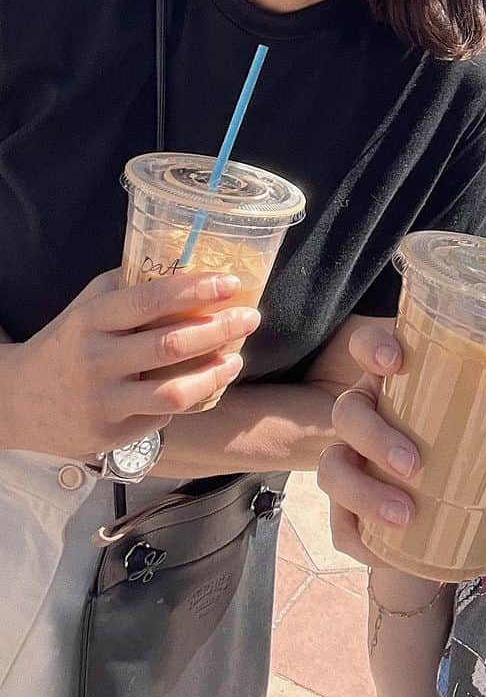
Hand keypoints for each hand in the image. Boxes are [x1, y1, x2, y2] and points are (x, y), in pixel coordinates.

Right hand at [2, 269, 260, 458]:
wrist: (16, 402)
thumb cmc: (67, 342)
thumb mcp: (88, 306)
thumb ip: (130, 284)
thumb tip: (187, 261)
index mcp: (91, 320)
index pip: (151, 300)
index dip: (196, 290)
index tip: (232, 283)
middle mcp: (95, 360)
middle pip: (172, 345)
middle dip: (221, 328)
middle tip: (251, 317)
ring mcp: (102, 402)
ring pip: (174, 391)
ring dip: (215, 373)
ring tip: (237, 359)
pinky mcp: (109, 435)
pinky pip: (164, 416)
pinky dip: (192, 398)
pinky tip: (208, 383)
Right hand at [318, 322, 485, 567]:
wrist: (444, 493)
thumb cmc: (464, 435)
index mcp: (396, 377)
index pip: (365, 346)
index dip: (372, 348)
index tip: (395, 361)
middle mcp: (366, 411)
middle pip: (347, 412)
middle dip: (375, 437)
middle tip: (414, 464)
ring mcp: (351, 458)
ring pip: (332, 467)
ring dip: (363, 492)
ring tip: (405, 514)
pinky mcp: (348, 505)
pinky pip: (337, 524)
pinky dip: (357, 538)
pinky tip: (382, 553)